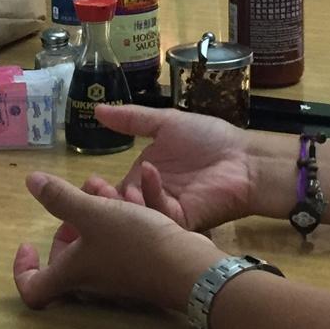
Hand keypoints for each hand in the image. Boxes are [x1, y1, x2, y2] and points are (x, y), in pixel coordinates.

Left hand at [13, 172, 226, 310]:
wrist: (187, 267)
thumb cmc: (133, 244)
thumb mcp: (93, 212)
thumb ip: (61, 197)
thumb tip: (30, 182)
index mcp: (71, 274)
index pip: (32, 288)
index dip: (23, 268)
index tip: (28, 242)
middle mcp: (91, 280)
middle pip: (68, 256)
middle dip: (72, 219)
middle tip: (85, 194)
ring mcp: (118, 275)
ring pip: (100, 242)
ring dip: (103, 210)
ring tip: (115, 185)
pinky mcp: (142, 266)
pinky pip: (125, 241)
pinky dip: (128, 217)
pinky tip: (141, 189)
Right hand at [96, 104, 259, 231]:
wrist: (243, 156)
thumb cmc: (208, 138)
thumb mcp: (165, 123)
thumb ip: (131, 119)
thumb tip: (97, 109)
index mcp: (143, 178)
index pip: (111, 191)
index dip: (97, 190)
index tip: (86, 181)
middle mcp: (151, 198)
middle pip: (119, 208)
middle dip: (104, 202)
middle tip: (93, 189)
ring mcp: (166, 211)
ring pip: (137, 215)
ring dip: (124, 202)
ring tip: (114, 187)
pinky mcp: (183, 219)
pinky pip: (161, 214)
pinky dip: (151, 196)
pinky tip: (148, 174)